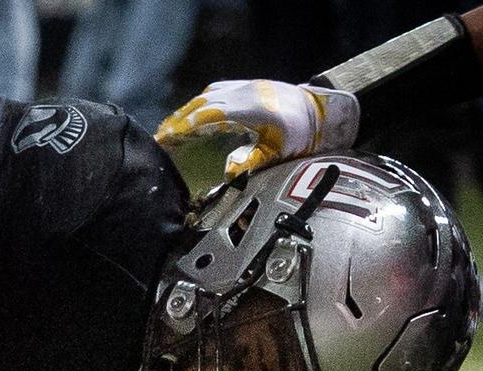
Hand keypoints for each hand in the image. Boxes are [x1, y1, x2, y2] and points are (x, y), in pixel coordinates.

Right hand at [155, 80, 359, 178]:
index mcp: (250, 109)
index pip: (208, 115)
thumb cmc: (302, 135)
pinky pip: (216, 91)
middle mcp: (244, 93)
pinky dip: (200, 104)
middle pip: (202, 104)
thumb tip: (227, 173)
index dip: (185, 127)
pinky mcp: (247, 86)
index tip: (166, 138)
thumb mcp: (279, 152)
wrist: (322, 111)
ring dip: (187, 111)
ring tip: (171, 128)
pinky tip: (193, 115)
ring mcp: (245, 86)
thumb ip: (252, 161)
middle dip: (178, 120)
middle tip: (160, 138)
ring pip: (207, 96)